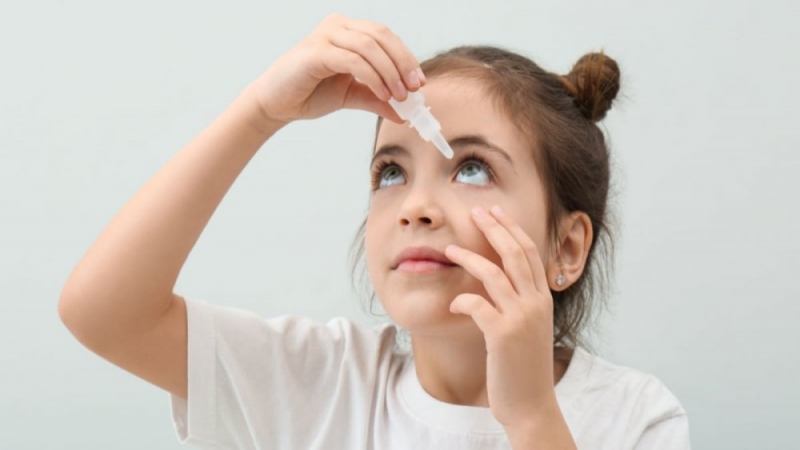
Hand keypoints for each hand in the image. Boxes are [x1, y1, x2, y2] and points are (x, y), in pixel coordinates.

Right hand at [249, 13, 422, 125]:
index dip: (406, 58)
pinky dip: (373, 77)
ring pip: (370, 47)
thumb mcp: (351, 95)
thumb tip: (404, 112)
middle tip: (414, 89)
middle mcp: (338, 26)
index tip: (419, 83)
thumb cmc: (310, 93)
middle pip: (382, 37)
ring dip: (390, 72)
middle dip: (403, 63)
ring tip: (398, 96)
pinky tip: (382, 94)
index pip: (386, 37)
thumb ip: (377, 98)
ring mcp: (325, 35)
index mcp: (348, 31)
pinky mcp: (316, 52)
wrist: (277, 104)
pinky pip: (353, 60)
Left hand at [444, 205, 559, 428]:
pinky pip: (477, 304)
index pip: (530, 252)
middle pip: (515, 253)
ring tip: (449, 249)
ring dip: (469, 257)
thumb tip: (500, 280)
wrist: (531, 404)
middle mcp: (536, 303)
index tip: (495, 211)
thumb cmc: (523, 367)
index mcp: (543, 299)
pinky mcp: (502, 334)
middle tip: (476, 211)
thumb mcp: (528, 328)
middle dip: (494, 228)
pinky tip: (454, 303)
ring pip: (494, 274)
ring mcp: (521, 318)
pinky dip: (462, 300)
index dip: (512, 228)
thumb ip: (520, 303)